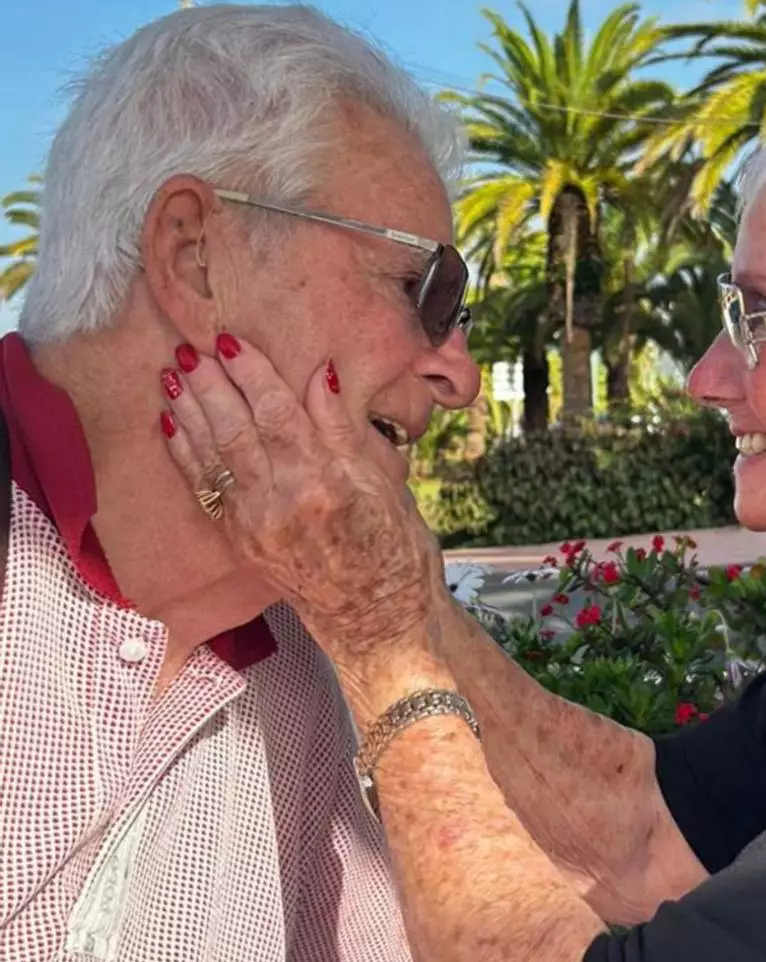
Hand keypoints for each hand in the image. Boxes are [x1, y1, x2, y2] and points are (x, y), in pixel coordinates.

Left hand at [161, 337, 438, 664]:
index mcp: (325, 484)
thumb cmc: (395, 549)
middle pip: (236, 431)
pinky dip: (187, 454)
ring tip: (173, 376)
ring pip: (215, 457)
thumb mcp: (384, 482)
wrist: (378, 621)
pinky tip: (173, 425)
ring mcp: (256, 527)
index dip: (252, 374)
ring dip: (191, 413)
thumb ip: (343, 429)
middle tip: (191, 348)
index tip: (231, 340)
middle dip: (211, 386)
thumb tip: (320, 375)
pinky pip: (206, 489)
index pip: (278, 415)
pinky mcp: (242, 542)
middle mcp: (283, 505)